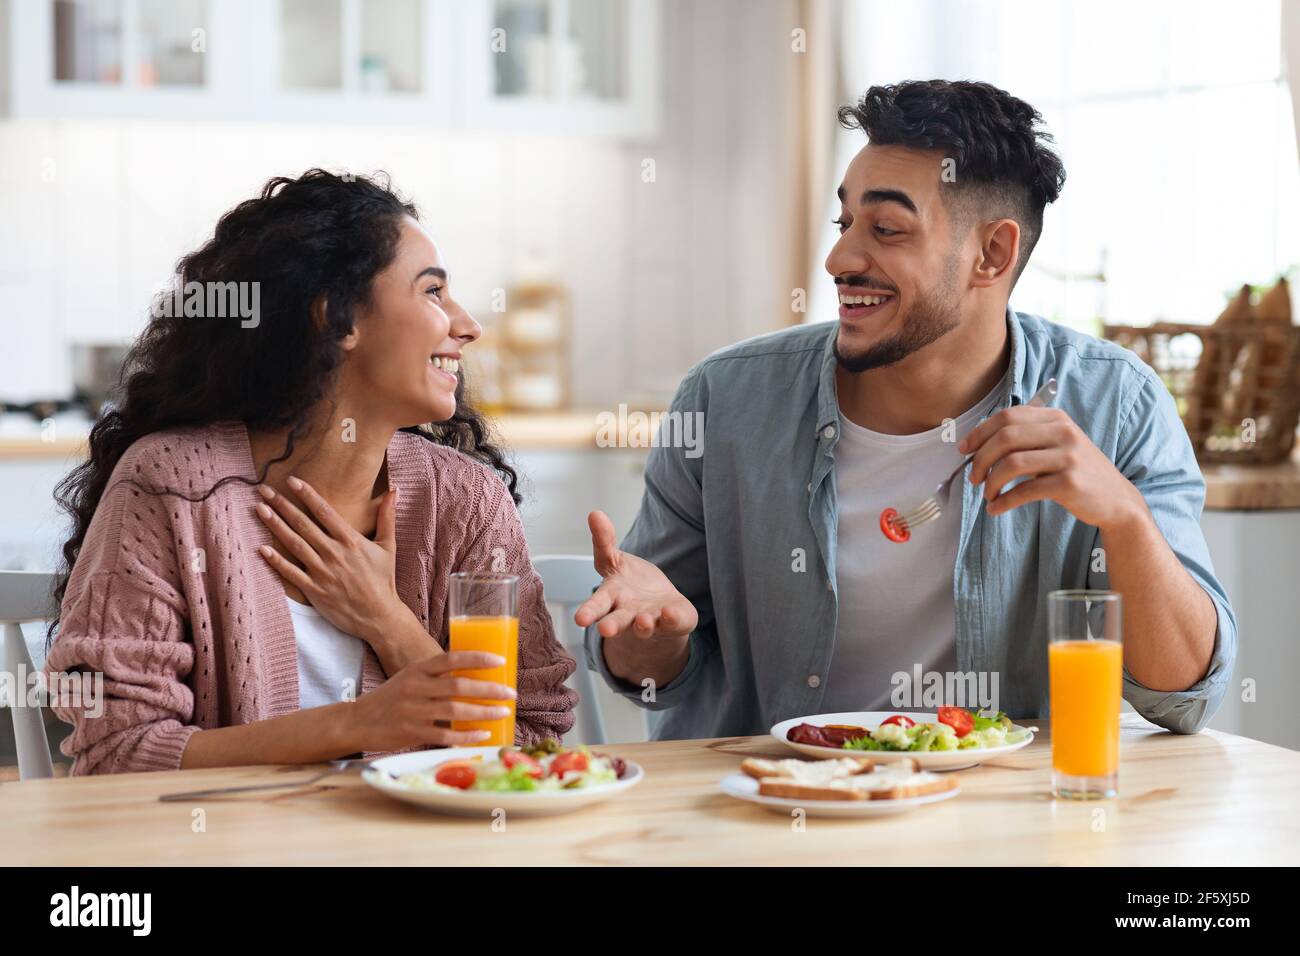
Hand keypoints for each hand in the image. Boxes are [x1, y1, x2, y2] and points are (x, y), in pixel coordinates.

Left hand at [255, 476, 409, 643]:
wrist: (379, 616)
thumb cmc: (384, 580)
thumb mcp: (389, 546)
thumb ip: (387, 517)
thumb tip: (393, 491)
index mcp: (351, 540)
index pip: (324, 512)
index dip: (307, 494)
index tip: (292, 480)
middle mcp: (334, 553)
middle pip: (303, 524)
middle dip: (282, 505)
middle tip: (264, 489)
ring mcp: (322, 572)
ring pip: (294, 544)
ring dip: (275, 526)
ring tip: (260, 509)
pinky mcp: (314, 590)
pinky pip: (291, 573)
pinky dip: (276, 561)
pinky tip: (262, 548)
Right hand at [349, 651, 516, 751]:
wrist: (357, 721)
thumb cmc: (391, 699)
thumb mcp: (410, 678)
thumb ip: (435, 677)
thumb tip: (474, 678)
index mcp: (417, 670)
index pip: (451, 658)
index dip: (477, 659)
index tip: (501, 662)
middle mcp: (415, 687)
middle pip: (458, 685)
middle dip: (489, 689)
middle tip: (510, 693)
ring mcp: (412, 710)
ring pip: (455, 710)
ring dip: (483, 712)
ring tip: (503, 712)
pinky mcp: (410, 732)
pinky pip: (445, 734)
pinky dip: (466, 735)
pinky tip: (483, 734)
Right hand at [573, 510, 697, 640]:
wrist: (660, 609)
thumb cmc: (632, 585)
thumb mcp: (615, 561)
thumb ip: (604, 542)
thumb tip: (594, 513)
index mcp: (611, 600)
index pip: (597, 605)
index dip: (588, 612)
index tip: (580, 620)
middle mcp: (627, 615)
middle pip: (617, 622)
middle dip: (611, 626)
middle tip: (604, 630)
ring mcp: (650, 620)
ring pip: (644, 626)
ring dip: (643, 624)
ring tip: (643, 621)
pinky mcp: (673, 622)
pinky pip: (674, 621)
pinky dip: (671, 618)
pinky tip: (670, 612)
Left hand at [958, 405, 1145, 530]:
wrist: (1116, 500)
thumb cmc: (1076, 473)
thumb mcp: (1056, 445)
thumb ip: (1025, 439)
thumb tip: (976, 446)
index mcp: (1055, 418)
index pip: (1006, 416)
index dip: (979, 433)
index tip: (963, 450)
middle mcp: (1063, 432)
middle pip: (1005, 438)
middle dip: (980, 459)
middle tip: (973, 478)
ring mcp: (1068, 457)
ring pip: (1011, 463)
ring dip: (990, 482)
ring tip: (987, 495)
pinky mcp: (1069, 483)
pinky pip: (1024, 490)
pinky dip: (1004, 501)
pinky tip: (996, 508)